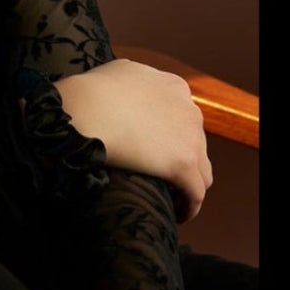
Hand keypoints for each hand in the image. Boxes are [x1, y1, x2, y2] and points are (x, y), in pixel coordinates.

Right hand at [55, 58, 212, 220]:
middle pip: (195, 143)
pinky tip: (177, 215)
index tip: (156, 150)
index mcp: (173, 87)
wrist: (87, 109)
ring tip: (171, 200)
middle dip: (181, 159)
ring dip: (189, 185)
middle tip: (160, 177)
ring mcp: (190, 137)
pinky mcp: (183, 164)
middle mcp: (188, 109)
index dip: (172, 135)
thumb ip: (132, 82)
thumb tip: (124, 91)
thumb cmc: (90, 93)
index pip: (183, 117)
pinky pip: (196, 193)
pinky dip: (189, 206)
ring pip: (202, 170)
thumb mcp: (117, 74)